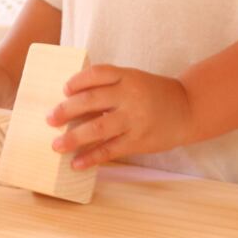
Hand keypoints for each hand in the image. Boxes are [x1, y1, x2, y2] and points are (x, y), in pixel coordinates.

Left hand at [46, 65, 192, 170]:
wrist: (188, 109)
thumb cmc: (153, 93)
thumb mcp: (134, 80)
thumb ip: (109, 87)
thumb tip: (71, 102)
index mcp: (128, 76)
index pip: (97, 74)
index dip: (78, 81)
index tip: (64, 90)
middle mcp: (130, 96)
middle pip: (91, 101)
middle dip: (66, 111)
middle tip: (49, 119)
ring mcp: (135, 119)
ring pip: (97, 128)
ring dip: (73, 138)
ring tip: (56, 145)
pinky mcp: (139, 141)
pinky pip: (110, 150)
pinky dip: (91, 157)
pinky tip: (76, 163)